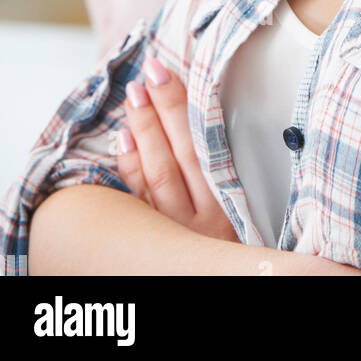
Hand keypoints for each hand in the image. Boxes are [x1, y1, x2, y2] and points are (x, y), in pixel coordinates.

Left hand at [115, 55, 239, 241]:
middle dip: (162, 110)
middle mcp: (202, 217)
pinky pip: (138, 200)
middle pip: (181, 154)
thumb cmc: (228, 243)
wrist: (215, 288)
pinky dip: (130, 167)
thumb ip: (219, 165)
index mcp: (229, 201)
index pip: (205, 143)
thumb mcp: (237, 206)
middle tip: (148, 74)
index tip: (167, 72)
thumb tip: (200, 109)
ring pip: (157, 174)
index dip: (184, 106)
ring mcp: (174, 230)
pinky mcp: (152, 241)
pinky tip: (123, 141)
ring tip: (134, 97)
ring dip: (143, 131)